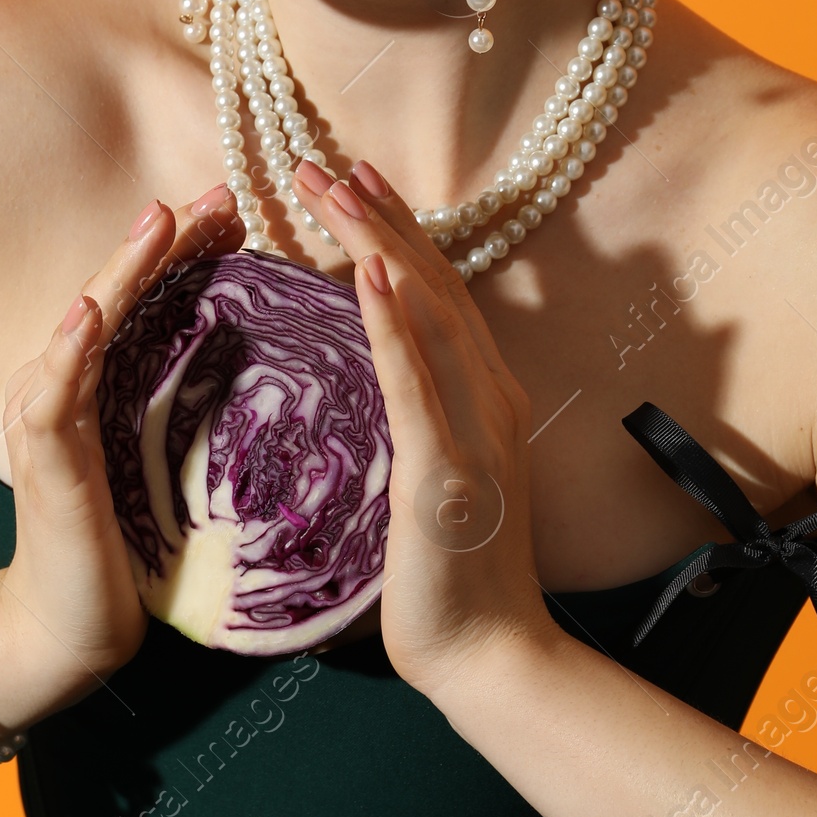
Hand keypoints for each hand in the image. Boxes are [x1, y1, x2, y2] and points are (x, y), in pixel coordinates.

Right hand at [0, 184, 243, 702]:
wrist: (72, 623)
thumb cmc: (130, 547)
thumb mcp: (171, 460)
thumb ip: (195, 407)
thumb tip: (267, 364)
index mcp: (101, 381)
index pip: (147, 298)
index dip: (188, 251)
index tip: (241, 213)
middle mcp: (65, 383)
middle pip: (118, 293)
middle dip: (166, 241)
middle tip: (217, 195)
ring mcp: (46, 416)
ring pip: (83, 324)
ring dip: (121, 271)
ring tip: (158, 223)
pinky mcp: (42, 460)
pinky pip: (55, 395)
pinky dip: (69, 349)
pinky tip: (91, 314)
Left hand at [292, 157, 551, 702]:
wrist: (490, 656)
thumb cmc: (450, 582)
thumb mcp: (430, 485)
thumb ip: (412, 429)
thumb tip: (369, 392)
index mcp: (484, 400)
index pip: (438, 296)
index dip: (399, 233)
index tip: (356, 181)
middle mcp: (488, 399)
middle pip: (434, 285)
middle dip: (379, 218)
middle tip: (327, 160)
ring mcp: (474, 431)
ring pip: (426, 313)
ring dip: (378, 244)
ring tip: (332, 189)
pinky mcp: (447, 470)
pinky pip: (416, 383)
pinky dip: (394, 324)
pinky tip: (368, 276)